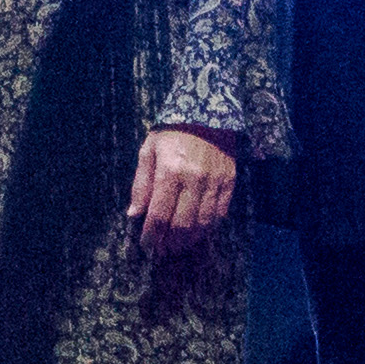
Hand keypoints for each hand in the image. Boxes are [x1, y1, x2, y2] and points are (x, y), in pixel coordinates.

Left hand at [128, 124, 238, 251]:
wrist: (208, 114)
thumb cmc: (172, 132)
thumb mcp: (149, 152)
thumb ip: (141, 184)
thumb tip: (134, 214)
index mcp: (170, 171)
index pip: (159, 215)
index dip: (151, 235)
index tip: (146, 245)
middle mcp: (195, 180)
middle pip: (183, 225)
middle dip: (170, 242)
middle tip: (162, 249)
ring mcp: (215, 182)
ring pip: (203, 224)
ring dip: (189, 240)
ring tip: (177, 245)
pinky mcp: (230, 182)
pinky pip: (220, 214)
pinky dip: (208, 227)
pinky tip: (197, 231)